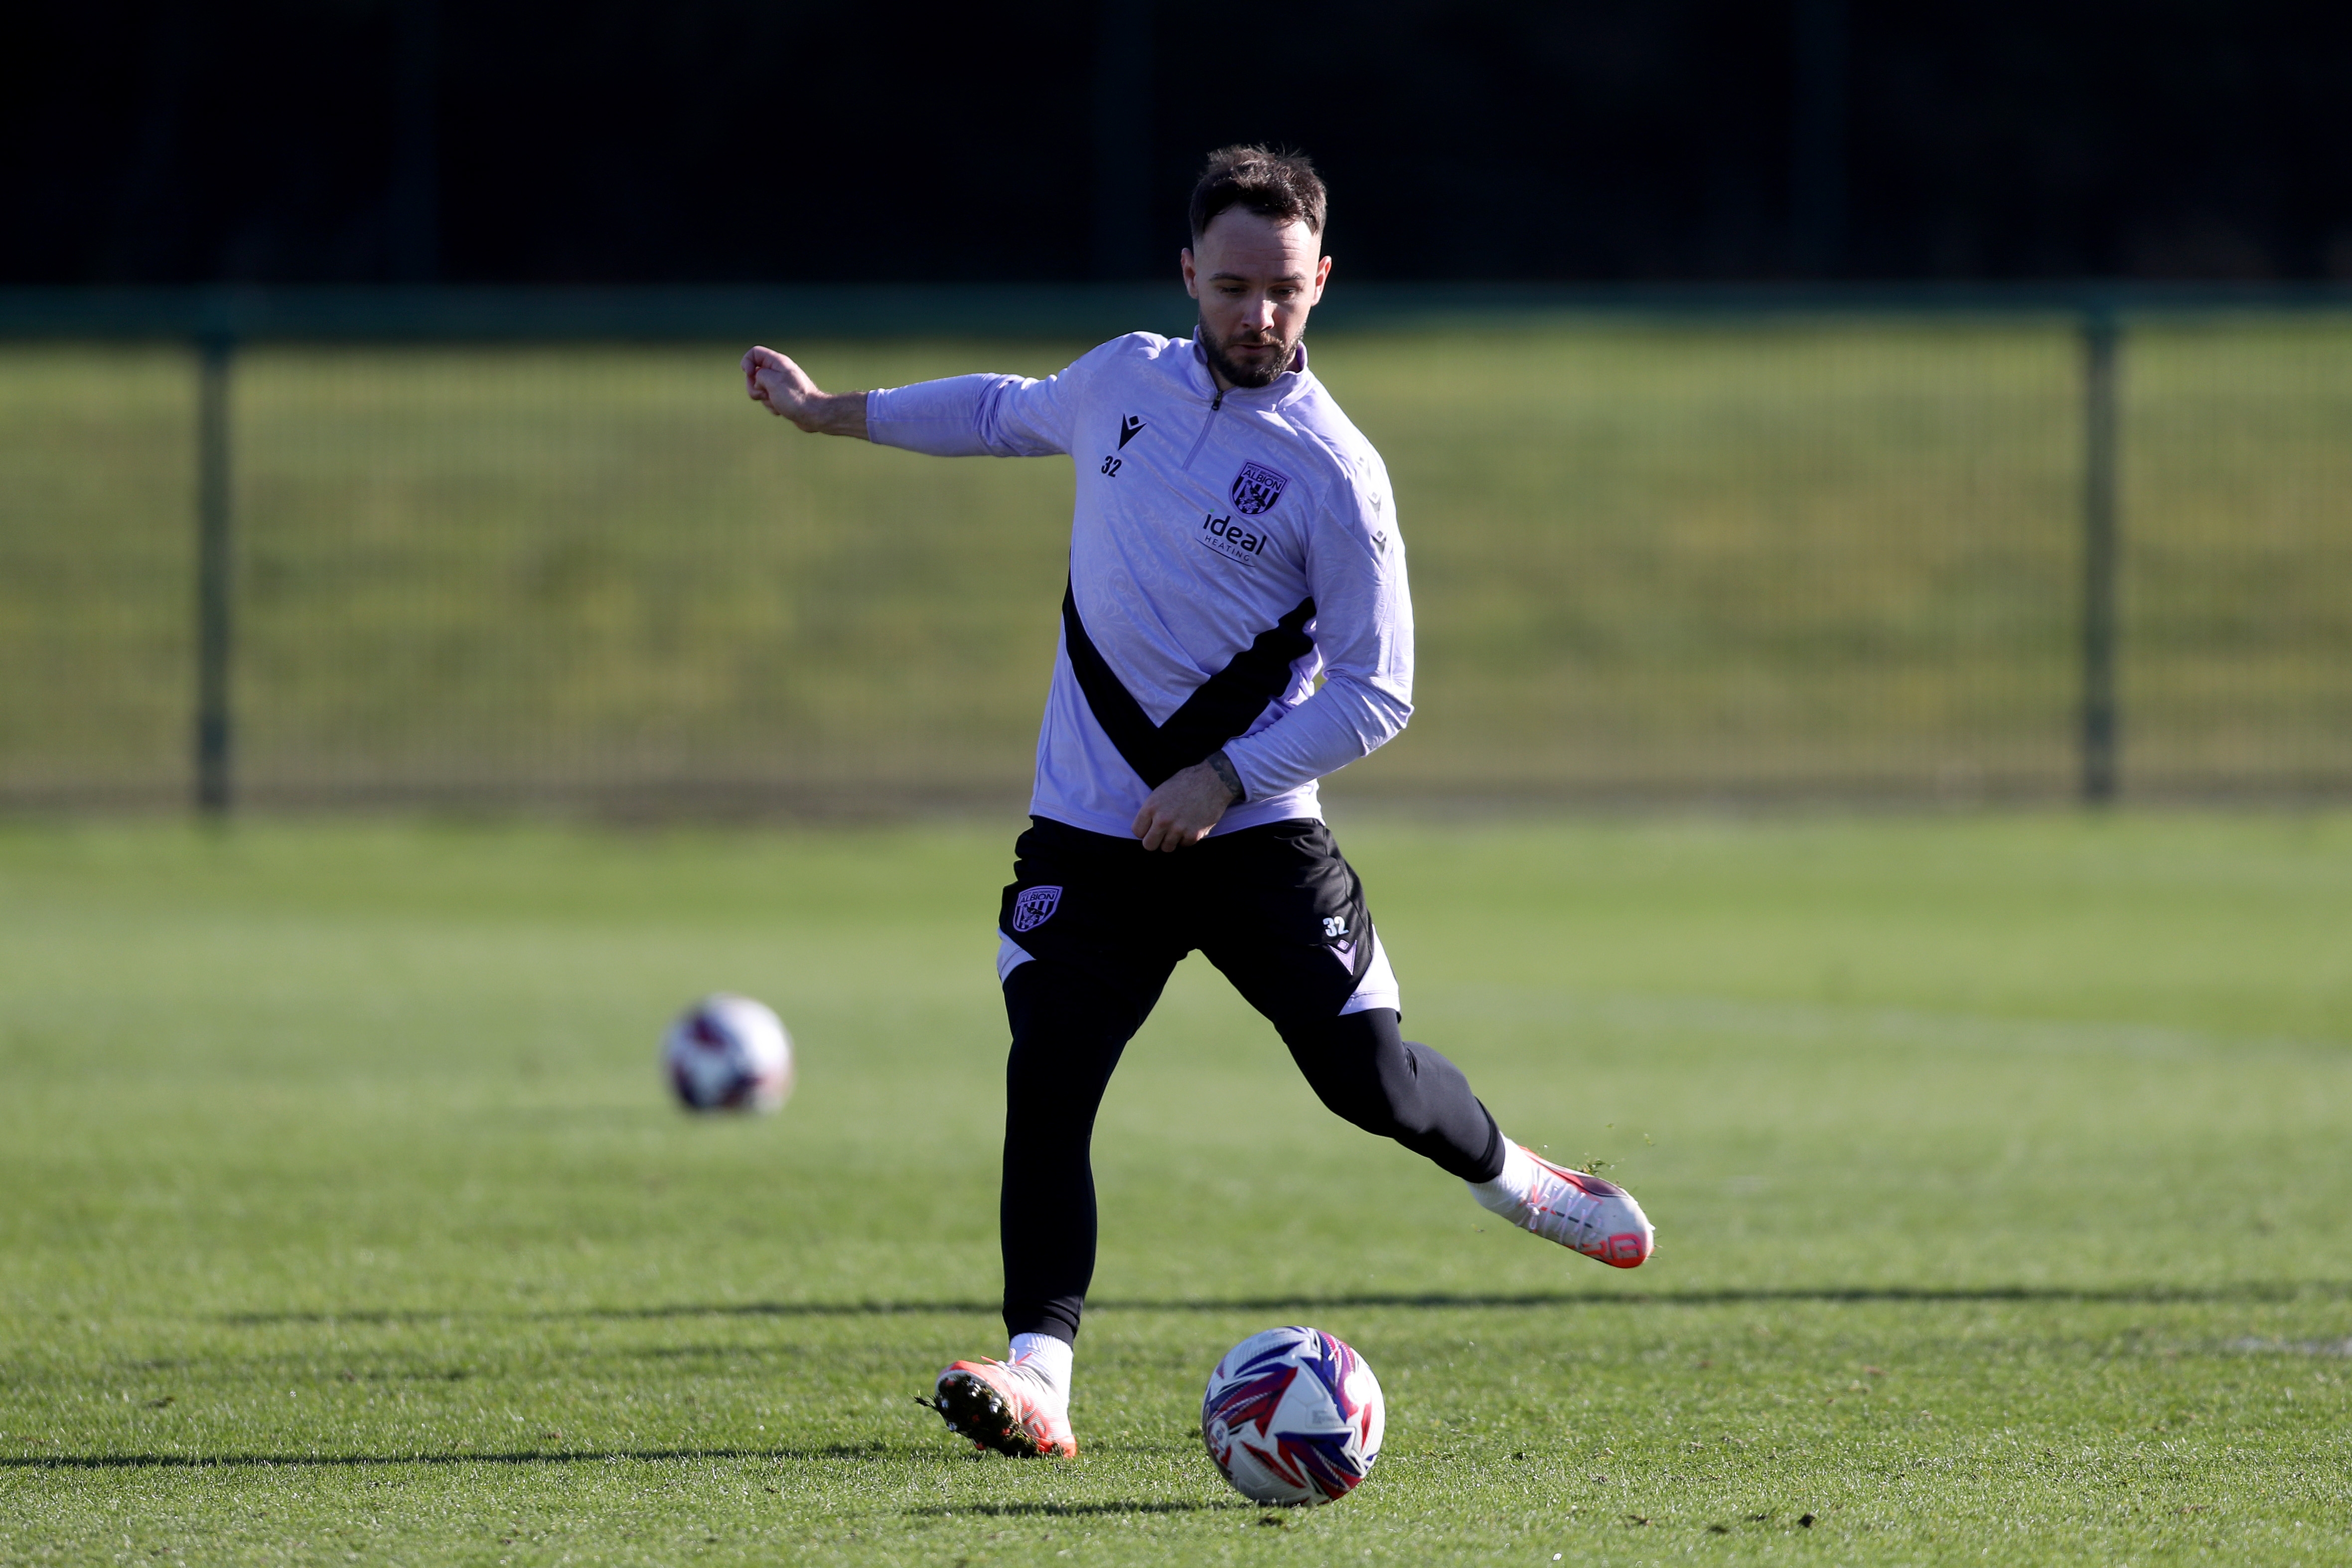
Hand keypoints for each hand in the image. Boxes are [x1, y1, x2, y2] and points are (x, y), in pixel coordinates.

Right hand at [741, 346, 867, 436]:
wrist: (814, 415)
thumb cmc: (795, 397)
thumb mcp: (772, 381)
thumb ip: (758, 375)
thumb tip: (757, 381)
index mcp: (778, 362)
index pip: (755, 353)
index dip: (747, 362)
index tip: (749, 374)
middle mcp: (779, 371)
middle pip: (754, 374)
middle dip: (753, 387)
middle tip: (764, 394)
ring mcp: (781, 385)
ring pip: (760, 389)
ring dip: (764, 399)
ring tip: (777, 403)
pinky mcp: (783, 397)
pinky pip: (768, 400)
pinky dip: (772, 406)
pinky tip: (782, 410)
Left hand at [1132, 761, 1235, 851]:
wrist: (1213, 781)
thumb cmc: (1187, 782)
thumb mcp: (1162, 791)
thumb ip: (1153, 810)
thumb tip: (1148, 825)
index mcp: (1151, 807)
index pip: (1137, 832)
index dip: (1145, 830)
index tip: (1151, 828)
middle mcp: (1162, 820)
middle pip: (1149, 845)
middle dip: (1155, 841)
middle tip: (1163, 834)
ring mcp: (1178, 829)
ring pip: (1167, 848)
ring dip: (1172, 840)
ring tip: (1179, 827)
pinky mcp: (1193, 835)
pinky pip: (1184, 845)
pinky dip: (1188, 838)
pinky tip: (1192, 825)